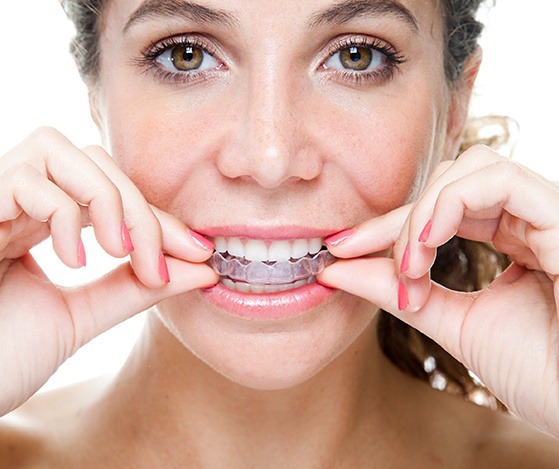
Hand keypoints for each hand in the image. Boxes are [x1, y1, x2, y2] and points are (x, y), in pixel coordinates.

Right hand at [0, 127, 217, 415]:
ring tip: (116, 252)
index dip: (158, 218)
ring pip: (58, 150)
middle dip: (139, 207)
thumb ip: (136, 288)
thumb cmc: (3, 357)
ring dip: (105, 199)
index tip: (200, 252)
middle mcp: (14, 203)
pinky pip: (23, 178)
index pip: (110, 193)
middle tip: (157, 262)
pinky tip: (72, 261)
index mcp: (38, 223)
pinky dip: (64, 214)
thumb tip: (203, 269)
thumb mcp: (83, 316)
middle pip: (92, 161)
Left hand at [318, 145, 558, 437]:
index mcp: (516, 239)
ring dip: (423, 211)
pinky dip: (450, 202)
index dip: (387, 224)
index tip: (339, 248)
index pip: (442, 209)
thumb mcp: (452, 324)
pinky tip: (427, 243)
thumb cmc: (539, 375)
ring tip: (409, 263)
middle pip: (451, 182)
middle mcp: (533, 220)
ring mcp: (551, 215)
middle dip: (399, 218)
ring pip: (471, 169)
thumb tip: (337, 269)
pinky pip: (500, 180)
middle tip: (362, 254)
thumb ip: (400, 291)